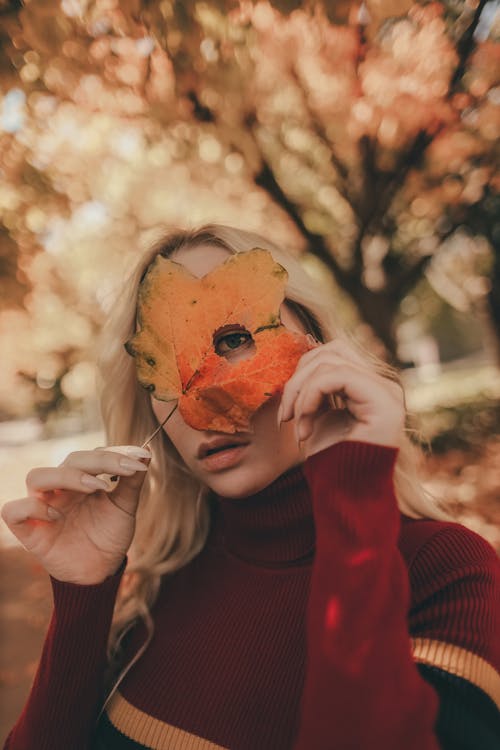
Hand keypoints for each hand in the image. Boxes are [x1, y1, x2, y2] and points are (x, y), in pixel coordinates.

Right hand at [1, 445, 150, 583]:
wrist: (100, 571)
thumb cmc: (108, 535)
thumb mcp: (125, 508)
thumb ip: (132, 482)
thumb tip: (146, 454)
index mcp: (82, 478)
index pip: (92, 454)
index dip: (115, 454)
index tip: (141, 459)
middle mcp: (60, 488)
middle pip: (69, 461)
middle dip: (98, 462)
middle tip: (124, 471)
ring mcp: (42, 506)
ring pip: (37, 476)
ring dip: (67, 477)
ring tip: (96, 488)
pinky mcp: (28, 530)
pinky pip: (13, 510)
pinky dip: (32, 508)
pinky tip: (57, 517)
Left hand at [278, 338, 404, 457]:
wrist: (345, 497)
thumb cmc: (330, 461)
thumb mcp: (320, 414)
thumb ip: (318, 386)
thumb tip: (302, 355)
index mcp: (371, 386)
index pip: (333, 353)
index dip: (301, 373)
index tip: (286, 411)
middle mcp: (385, 385)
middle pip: (331, 351)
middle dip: (297, 380)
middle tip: (284, 417)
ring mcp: (388, 392)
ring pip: (330, 362)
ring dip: (300, 393)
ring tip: (294, 424)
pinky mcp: (384, 402)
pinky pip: (335, 377)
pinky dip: (310, 398)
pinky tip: (303, 427)